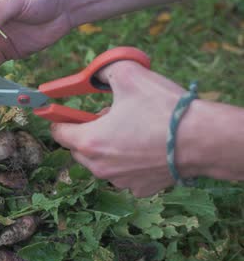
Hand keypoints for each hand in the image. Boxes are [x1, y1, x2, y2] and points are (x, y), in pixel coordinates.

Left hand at [50, 61, 194, 196]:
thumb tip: (94, 74)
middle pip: (78, 149)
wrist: (203, 139)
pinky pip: (124, 173)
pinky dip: (129, 161)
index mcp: (89, 142)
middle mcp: (99, 167)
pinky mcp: (140, 188)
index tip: (67, 111)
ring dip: (108, 147)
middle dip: (88, 132)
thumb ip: (102, 71)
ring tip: (132, 130)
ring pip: (101, 162)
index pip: (58, 133)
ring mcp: (120, 181)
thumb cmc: (163, 109)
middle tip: (110, 116)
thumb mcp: (128, 75)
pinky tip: (147, 147)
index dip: (60, 118)